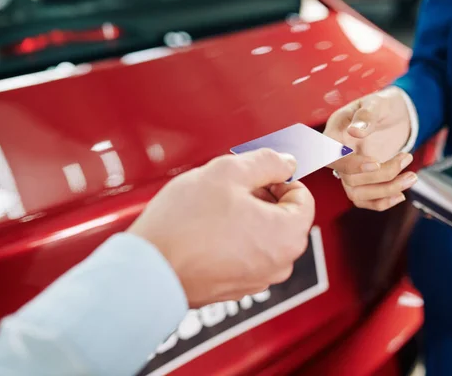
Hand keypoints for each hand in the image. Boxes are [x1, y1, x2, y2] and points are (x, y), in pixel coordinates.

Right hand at [128, 149, 315, 307]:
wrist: (149, 271)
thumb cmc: (183, 226)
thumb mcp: (228, 173)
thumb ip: (267, 162)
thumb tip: (287, 162)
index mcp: (288, 235)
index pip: (302, 195)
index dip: (277, 178)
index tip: (254, 176)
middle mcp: (280, 263)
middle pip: (284, 216)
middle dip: (261, 197)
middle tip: (228, 190)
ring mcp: (259, 279)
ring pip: (264, 235)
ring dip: (246, 217)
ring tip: (213, 211)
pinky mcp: (237, 288)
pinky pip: (246, 255)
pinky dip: (234, 240)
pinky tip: (207, 232)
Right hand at [324, 86, 417, 210]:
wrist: (395, 115)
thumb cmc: (383, 105)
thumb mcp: (377, 103)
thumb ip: (366, 115)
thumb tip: (355, 131)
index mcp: (334, 133)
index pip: (329, 156)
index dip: (350, 165)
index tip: (375, 163)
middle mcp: (338, 155)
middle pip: (349, 178)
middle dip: (382, 174)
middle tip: (407, 158)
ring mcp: (349, 170)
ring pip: (357, 193)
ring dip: (386, 190)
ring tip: (411, 177)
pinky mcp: (362, 180)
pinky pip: (364, 200)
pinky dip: (381, 202)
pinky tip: (401, 195)